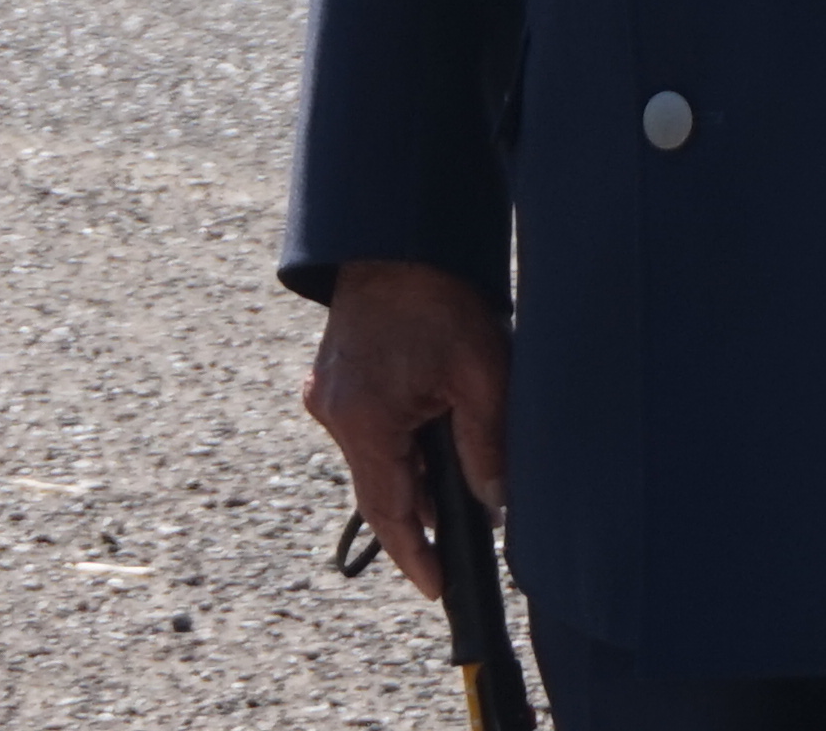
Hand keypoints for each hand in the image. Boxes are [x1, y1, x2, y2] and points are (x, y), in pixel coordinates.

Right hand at [303, 257, 508, 601]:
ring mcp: (329, 397)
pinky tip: (430, 436)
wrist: (398, 239)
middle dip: (421, 515)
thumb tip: (496, 506)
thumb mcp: (481, 376)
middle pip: (380, 489)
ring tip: (455, 474)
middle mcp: (335, 415)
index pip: (389, 512)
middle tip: (460, 536)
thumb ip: (486, 446)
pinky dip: (398, 445)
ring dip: (412, 476)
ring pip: (374, 461)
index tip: (438, 587)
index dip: (415, 556)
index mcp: (365, 421)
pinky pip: (366, 432)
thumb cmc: (440, 300)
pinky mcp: (333, 381)